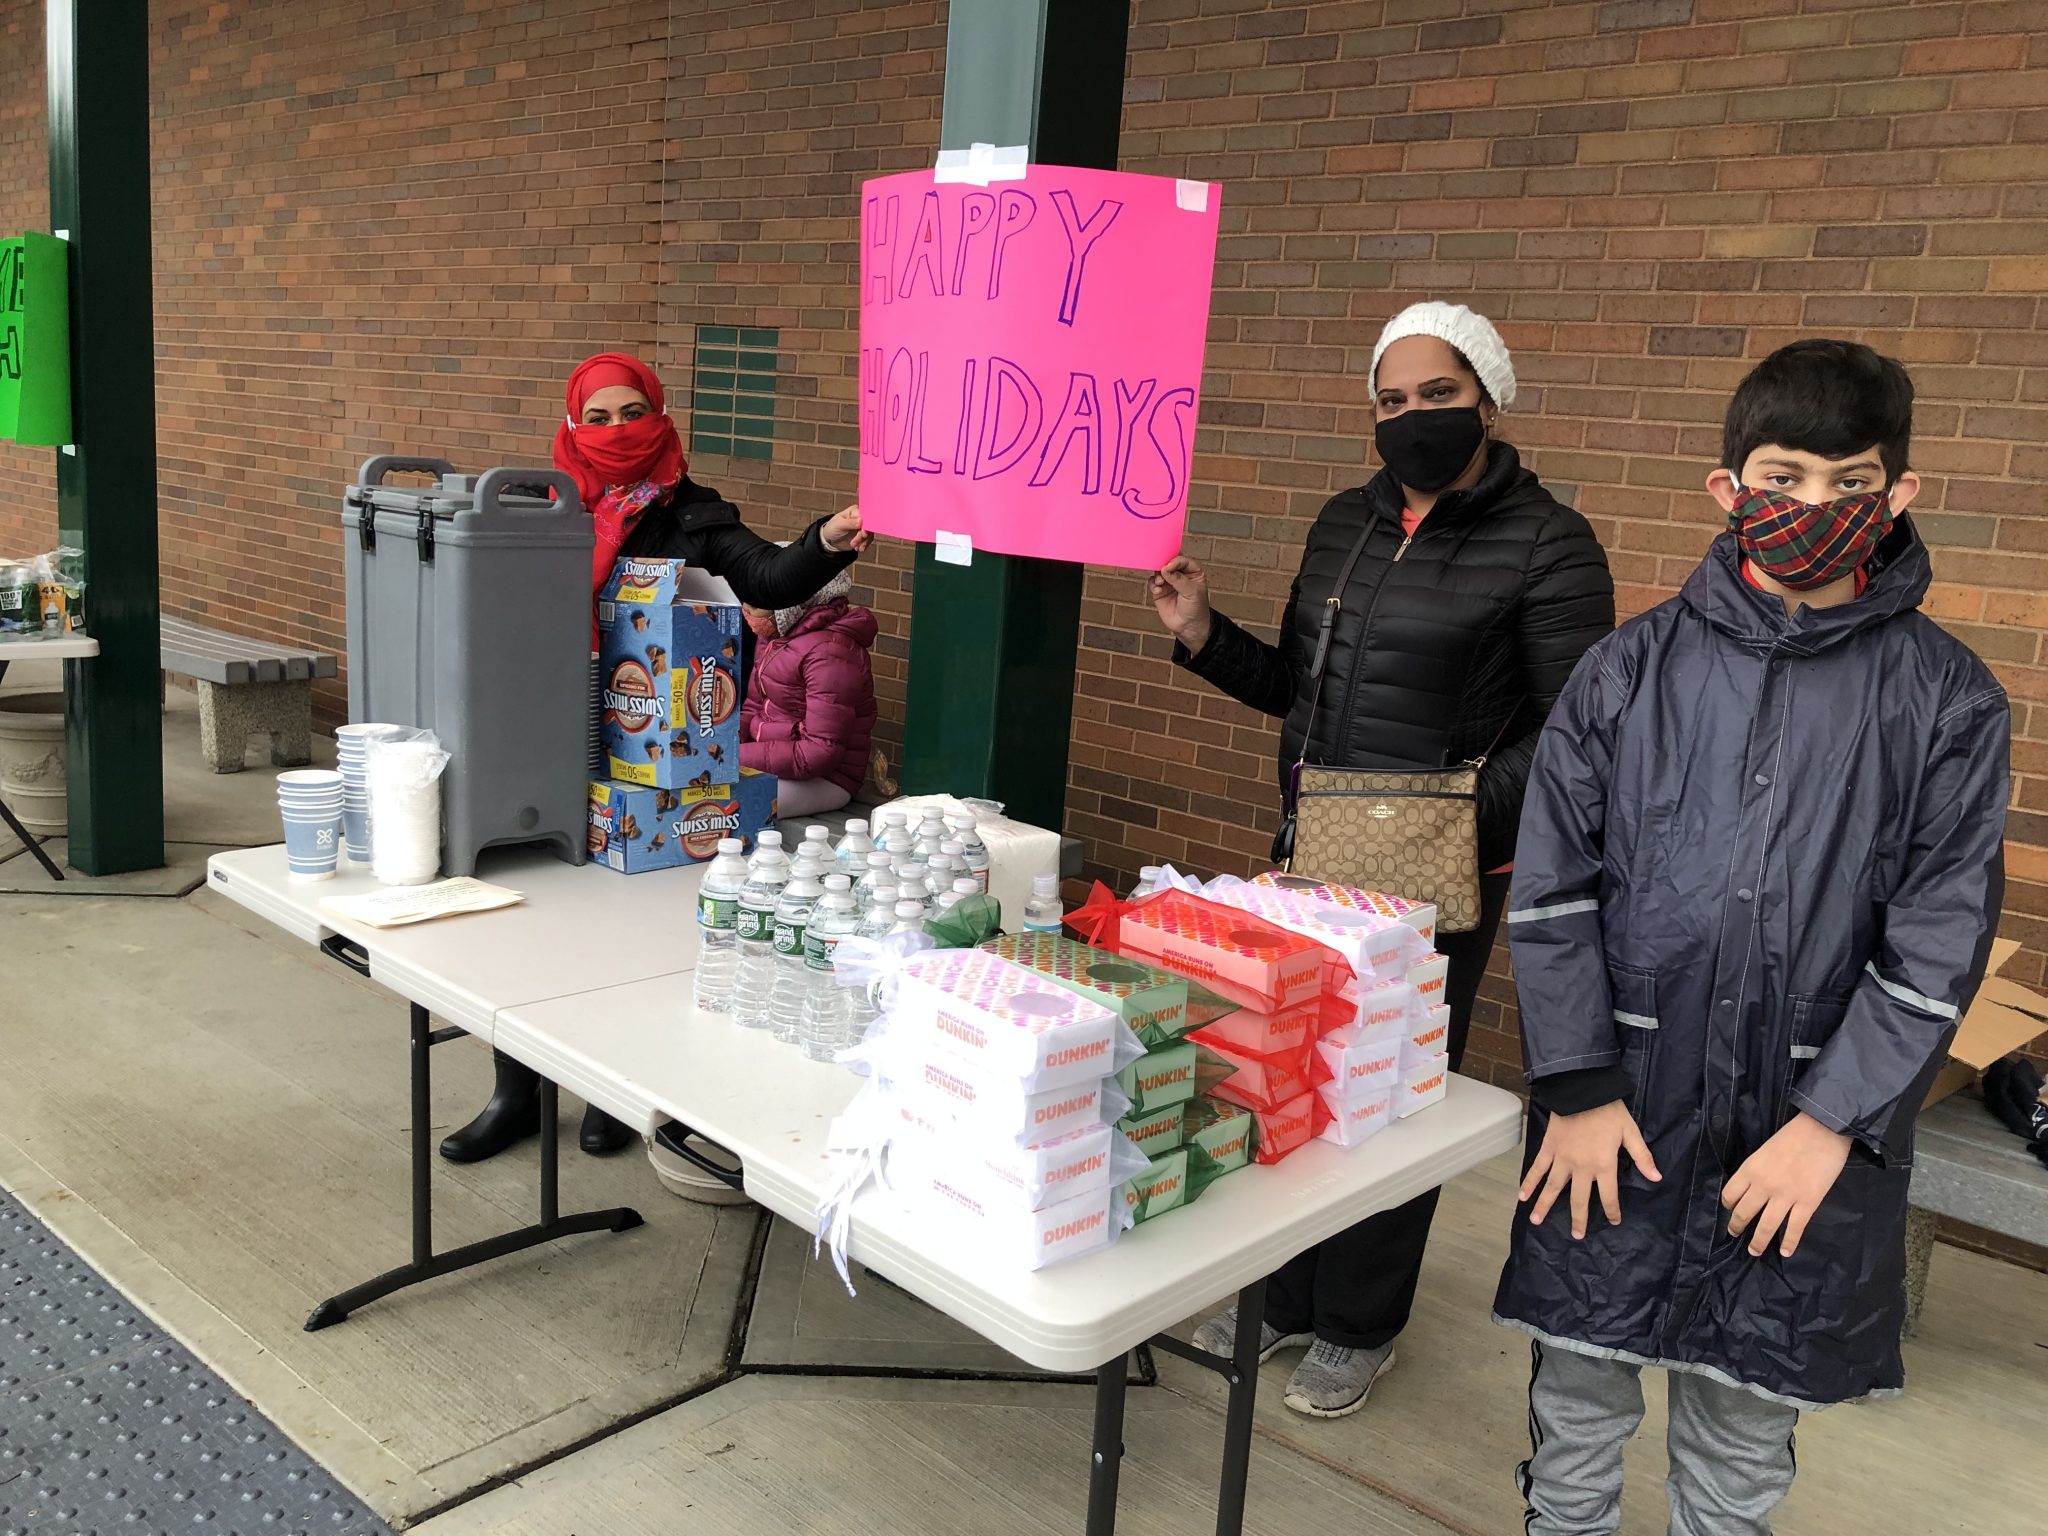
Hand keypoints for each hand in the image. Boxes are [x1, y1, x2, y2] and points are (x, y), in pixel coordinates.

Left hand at [822, 504, 871, 554]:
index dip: (866, 525)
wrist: (830, 540)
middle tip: (855, 542)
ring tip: (853, 546)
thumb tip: (861, 520)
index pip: (865, 516)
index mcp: (854, 511)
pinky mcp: (863, 535)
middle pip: (868, 526)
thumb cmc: (832, 528)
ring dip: (863, 542)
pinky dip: (864, 545)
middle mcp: (860, 518)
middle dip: (863, 536)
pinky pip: (868, 540)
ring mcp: (862, 527)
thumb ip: (850, 523)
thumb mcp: (839, 525)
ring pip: (869, 534)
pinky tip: (857, 548)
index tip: (863, 533)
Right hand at [1148, 555, 1212, 652]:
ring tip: (1160, 583)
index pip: (1183, 560)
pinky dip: (1153, 584)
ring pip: (1159, 571)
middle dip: (1164, 566)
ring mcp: (1169, 583)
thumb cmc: (1196, 609)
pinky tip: (1158, 590)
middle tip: (1160, 570)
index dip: (1175, 561)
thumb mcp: (1192, 592)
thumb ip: (1178, 579)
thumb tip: (1165, 569)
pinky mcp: (1160, 591)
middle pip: (1169, 563)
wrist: (1188, 627)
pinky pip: (1153, 582)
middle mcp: (1181, 575)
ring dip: (1158, 575)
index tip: (1169, 566)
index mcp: (1193, 572)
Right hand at [1520, 1100, 1661, 1239]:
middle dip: (1578, 1219)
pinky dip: (1529, 1181)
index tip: (1613, 1221)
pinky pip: (1538, 1168)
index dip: (1612, 1211)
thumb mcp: (1630, 1133)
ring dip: (1544, 1206)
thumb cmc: (1609, 1111)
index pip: (1608, 1196)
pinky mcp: (1549, 1148)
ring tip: (1536, 1221)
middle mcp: (1581, 1167)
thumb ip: (1642, 1157)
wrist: (1582, 1091)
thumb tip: (1656, 1178)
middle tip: (1576, 1235)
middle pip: (1579, 1199)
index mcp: (1603, 1165)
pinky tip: (1522, 1195)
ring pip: (1553, 1188)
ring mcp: (1562, 1159)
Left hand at [1721, 1112, 1852, 1258]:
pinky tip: (1785, 1252)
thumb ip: (1756, 1170)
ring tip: (1754, 1251)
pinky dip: (1789, 1243)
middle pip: (1744, 1213)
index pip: (1730, 1195)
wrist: (1823, 1130)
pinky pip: (1794, 1228)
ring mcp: (1786, 1196)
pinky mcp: (1808, 1202)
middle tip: (1735, 1234)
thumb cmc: (1793, 1136)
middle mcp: (1763, 1185)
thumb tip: (1753, 1187)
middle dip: (1737, 1227)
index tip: (1731, 1211)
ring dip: (1758, 1242)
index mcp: (1750, 1169)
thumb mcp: (1764, 1150)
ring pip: (1766, 1226)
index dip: (1728, 1206)